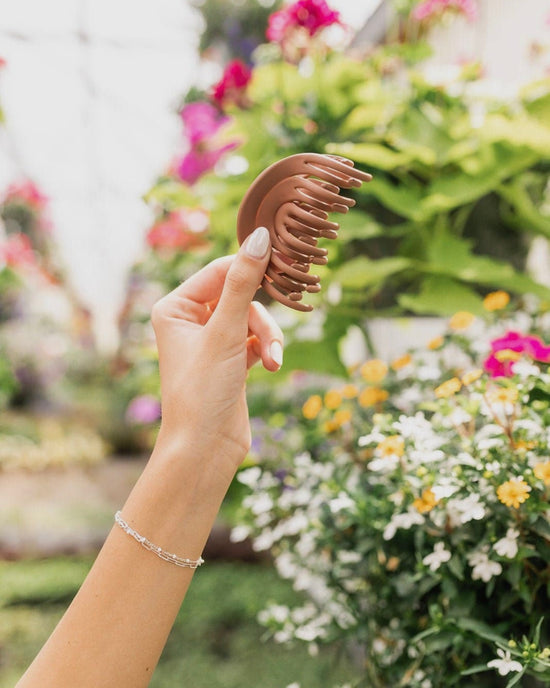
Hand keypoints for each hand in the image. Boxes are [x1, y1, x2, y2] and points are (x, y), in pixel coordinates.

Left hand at [150, 226, 283, 480]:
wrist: (205, 448)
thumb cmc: (203, 390)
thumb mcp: (226, 331)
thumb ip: (244, 283)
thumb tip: (259, 237)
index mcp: (175, 307)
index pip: (220, 271)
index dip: (252, 269)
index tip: (284, 263)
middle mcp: (189, 321)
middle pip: (240, 296)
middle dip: (261, 318)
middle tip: (274, 332)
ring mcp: (210, 341)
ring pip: (252, 319)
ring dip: (268, 338)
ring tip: (273, 361)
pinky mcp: (229, 359)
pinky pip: (255, 340)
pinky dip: (266, 350)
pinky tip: (271, 367)